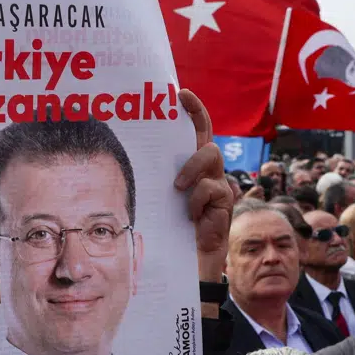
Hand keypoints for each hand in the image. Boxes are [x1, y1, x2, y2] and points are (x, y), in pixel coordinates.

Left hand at [173, 89, 231, 283]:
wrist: (187, 261)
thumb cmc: (170, 228)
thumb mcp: (160, 198)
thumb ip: (157, 177)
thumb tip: (129, 153)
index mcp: (192, 168)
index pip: (197, 132)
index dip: (194, 110)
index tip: (181, 93)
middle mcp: (208, 174)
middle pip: (209, 145)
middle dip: (193, 149)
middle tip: (175, 177)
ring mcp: (219, 188)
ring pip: (211, 164)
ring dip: (192, 176)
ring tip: (181, 195)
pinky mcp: (225, 205)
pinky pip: (213, 191)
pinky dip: (198, 204)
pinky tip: (193, 220)